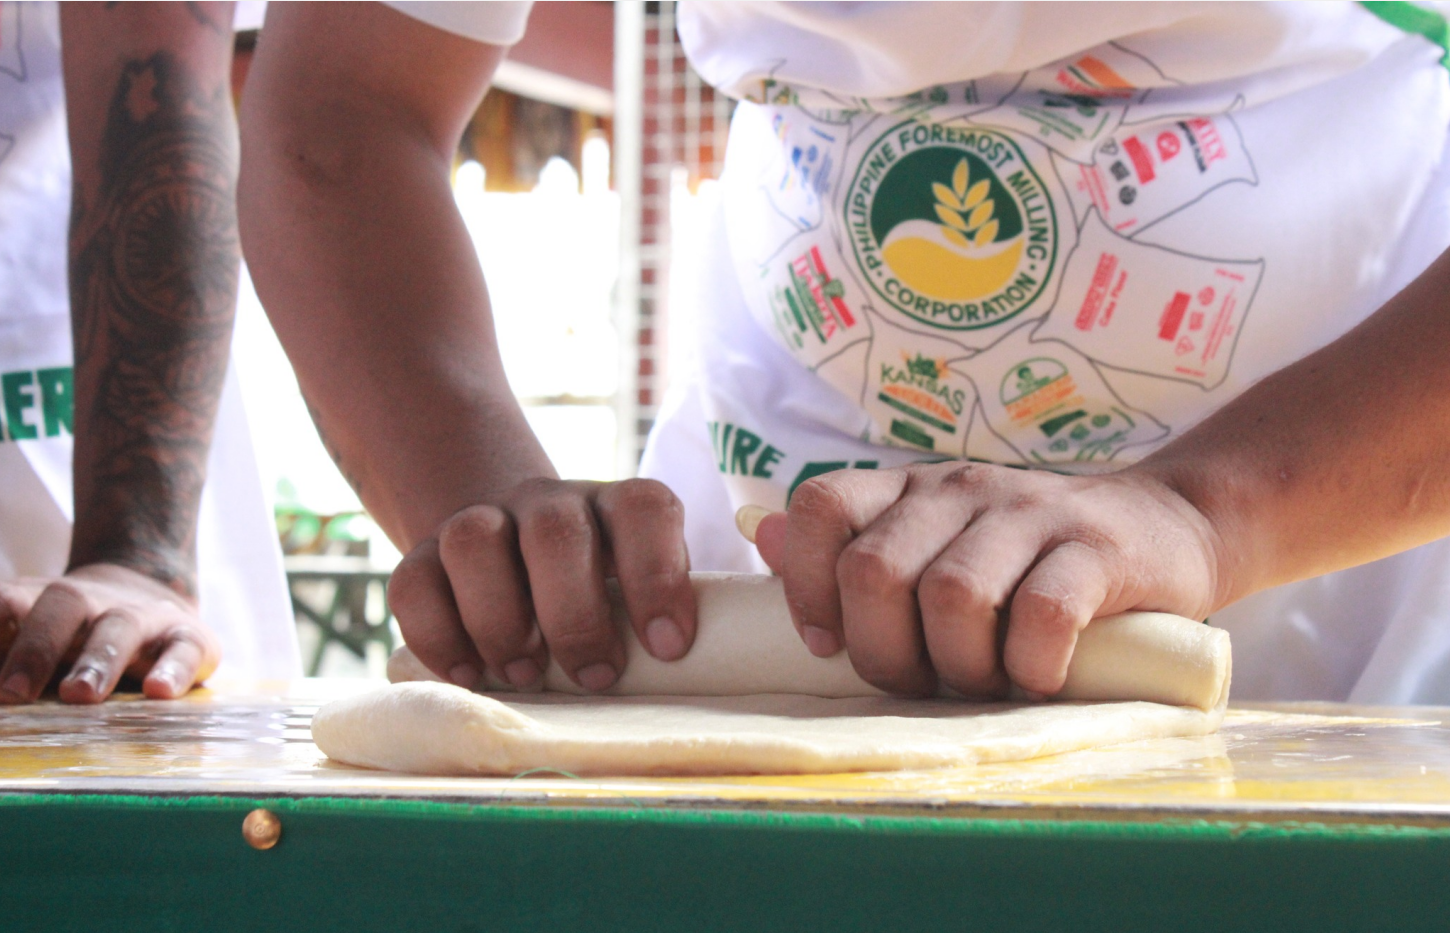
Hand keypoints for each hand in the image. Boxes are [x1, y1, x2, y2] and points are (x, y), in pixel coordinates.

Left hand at [0, 564, 220, 703]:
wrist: (148, 590)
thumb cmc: (69, 633)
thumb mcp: (25, 634)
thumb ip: (3, 656)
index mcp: (37, 601)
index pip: (5, 602)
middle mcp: (87, 603)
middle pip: (62, 605)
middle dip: (35, 648)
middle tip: (10, 694)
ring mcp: (141, 617)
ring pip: (120, 626)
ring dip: (98, 659)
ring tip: (79, 695)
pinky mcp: (188, 638)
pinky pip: (184, 649)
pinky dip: (173, 669)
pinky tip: (159, 693)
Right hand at [387, 478, 697, 691]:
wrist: (514, 553)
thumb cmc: (598, 598)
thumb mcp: (637, 599)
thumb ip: (654, 622)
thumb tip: (685, 675)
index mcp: (613, 508)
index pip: (642, 508)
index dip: (657, 574)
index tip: (667, 646)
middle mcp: (548, 505)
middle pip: (554, 530)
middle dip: (575, 615)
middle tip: (595, 676)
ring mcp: (481, 523)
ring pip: (474, 540)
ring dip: (500, 620)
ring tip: (524, 675)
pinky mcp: (423, 557)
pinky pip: (412, 584)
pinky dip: (438, 638)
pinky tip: (467, 675)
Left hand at [751, 462, 1224, 697]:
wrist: (1169, 524)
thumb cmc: (1033, 557)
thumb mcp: (939, 538)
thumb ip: (857, 542)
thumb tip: (762, 537)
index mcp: (910, 490)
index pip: (821, 507)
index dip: (807, 585)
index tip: (831, 643)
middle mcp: (960, 490)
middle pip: (874, 571)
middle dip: (885, 653)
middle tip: (923, 682)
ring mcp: (1030, 514)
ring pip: (951, 596)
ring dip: (960, 666)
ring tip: (986, 682)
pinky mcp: (1096, 550)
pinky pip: (1041, 616)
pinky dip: (1030, 667)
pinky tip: (1040, 676)